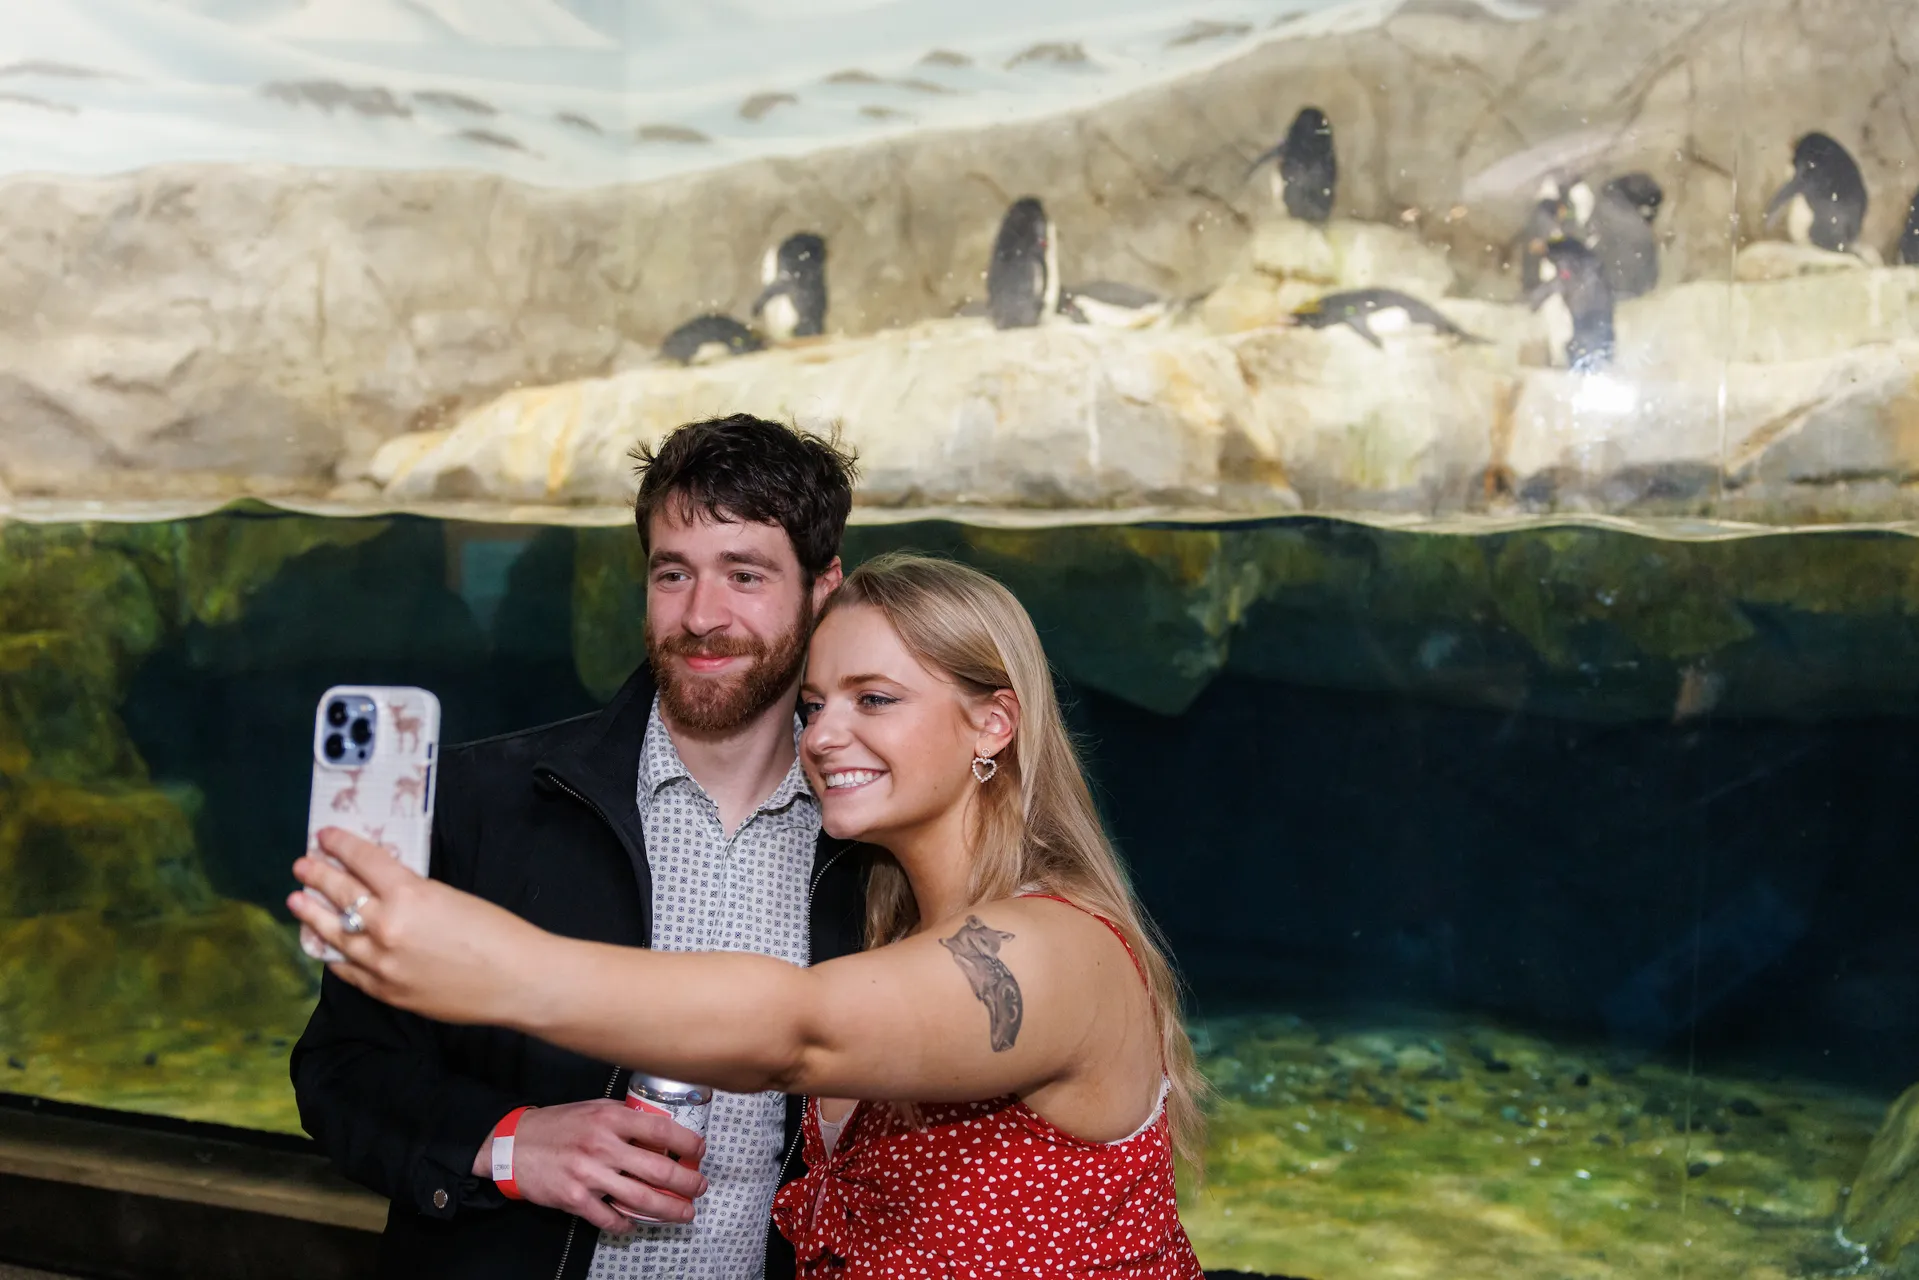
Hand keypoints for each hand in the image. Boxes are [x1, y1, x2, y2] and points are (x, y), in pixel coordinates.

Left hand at [289, 827, 546, 1025]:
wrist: (517, 981)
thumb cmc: (497, 933)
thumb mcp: (451, 896)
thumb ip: (412, 894)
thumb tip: (384, 891)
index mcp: (408, 894)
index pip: (362, 861)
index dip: (340, 845)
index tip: (325, 837)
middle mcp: (386, 927)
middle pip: (340, 894)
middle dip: (318, 876)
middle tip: (302, 865)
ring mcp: (380, 963)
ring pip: (333, 933)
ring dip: (312, 914)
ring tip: (298, 901)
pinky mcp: (384, 991)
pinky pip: (346, 969)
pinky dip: (333, 953)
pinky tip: (324, 945)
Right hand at [471, 1101, 707, 1230]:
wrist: (514, 1144)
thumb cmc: (559, 1125)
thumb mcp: (593, 1108)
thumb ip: (624, 1118)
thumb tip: (658, 1129)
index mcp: (610, 1118)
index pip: (660, 1131)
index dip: (686, 1143)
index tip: (699, 1151)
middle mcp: (603, 1146)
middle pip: (658, 1170)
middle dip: (686, 1183)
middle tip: (700, 1187)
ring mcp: (589, 1175)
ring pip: (641, 1199)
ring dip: (668, 1209)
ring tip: (685, 1212)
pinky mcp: (575, 1198)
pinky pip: (610, 1217)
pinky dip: (626, 1224)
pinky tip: (635, 1224)